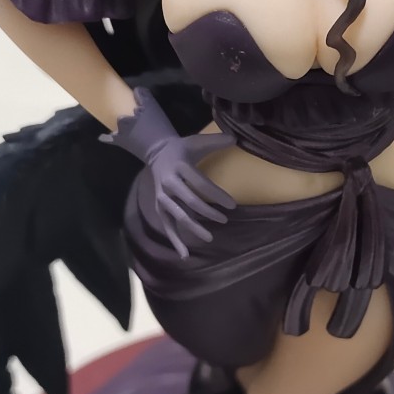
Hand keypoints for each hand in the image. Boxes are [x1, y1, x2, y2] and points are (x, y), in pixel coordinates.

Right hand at [101, 87, 236, 257]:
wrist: (156, 152)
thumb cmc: (182, 148)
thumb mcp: (197, 141)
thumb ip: (216, 141)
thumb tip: (236, 138)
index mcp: (179, 166)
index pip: (200, 183)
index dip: (217, 195)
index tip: (232, 205)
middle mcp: (169, 182)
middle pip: (189, 201)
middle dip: (208, 212)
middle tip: (224, 219)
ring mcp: (163, 196)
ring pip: (178, 215)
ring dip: (193, 227)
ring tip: (209, 238)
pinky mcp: (160, 206)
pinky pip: (167, 226)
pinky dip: (175, 240)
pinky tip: (185, 255)